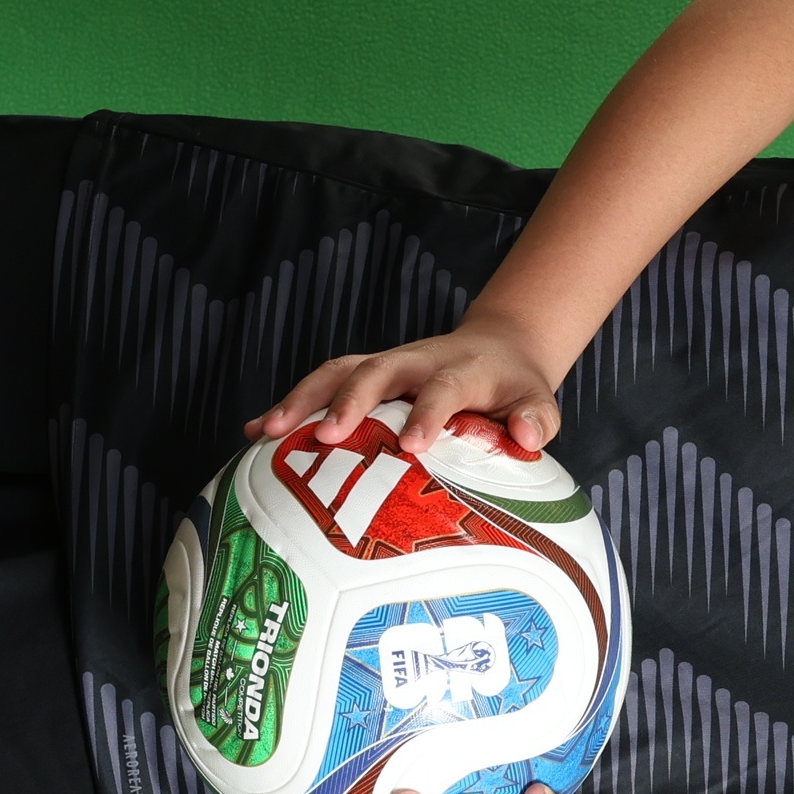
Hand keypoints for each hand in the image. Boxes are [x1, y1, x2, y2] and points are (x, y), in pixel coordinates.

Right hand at [253, 319, 562, 457]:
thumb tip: (528, 437)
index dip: (426, 412)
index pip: (441, 387)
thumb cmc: (514, 387)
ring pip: (337, 373)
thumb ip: (537, 419)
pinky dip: (289, 406)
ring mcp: (384, 366)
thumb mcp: (538, 401)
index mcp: (459, 370)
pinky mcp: (362, 376)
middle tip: (326, 437)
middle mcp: (415, 361)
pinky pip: (320, 385)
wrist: (496, 348)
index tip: (411, 445)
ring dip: (301, 399)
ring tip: (269, 433)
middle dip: (349, 401)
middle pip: (376, 372)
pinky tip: (256, 434)